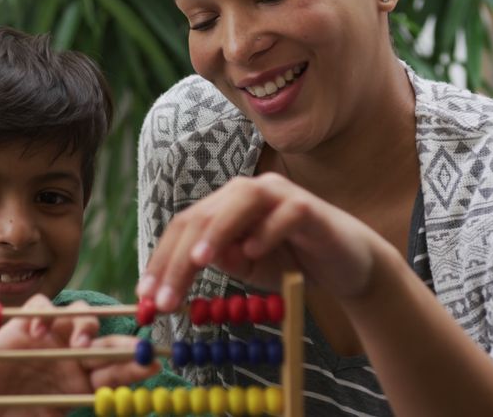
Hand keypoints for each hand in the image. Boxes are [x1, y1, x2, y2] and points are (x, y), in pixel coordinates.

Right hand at [0, 295, 158, 416]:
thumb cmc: (14, 413)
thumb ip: (70, 411)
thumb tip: (106, 407)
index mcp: (82, 380)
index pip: (115, 370)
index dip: (135, 367)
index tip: (154, 365)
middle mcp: (71, 353)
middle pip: (105, 339)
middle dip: (122, 343)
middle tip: (131, 349)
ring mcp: (50, 335)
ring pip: (80, 314)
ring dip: (86, 325)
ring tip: (81, 343)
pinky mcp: (25, 323)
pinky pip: (41, 306)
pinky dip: (45, 312)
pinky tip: (39, 330)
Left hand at [137, 173, 385, 310]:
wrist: (345, 263)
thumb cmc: (290, 261)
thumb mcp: (246, 267)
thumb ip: (219, 261)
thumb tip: (185, 265)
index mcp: (225, 206)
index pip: (185, 227)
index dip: (162, 260)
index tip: (146, 297)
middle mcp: (247, 192)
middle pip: (203, 216)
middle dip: (179, 259)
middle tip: (165, 299)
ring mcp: (279, 195)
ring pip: (239, 202)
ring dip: (216, 232)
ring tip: (199, 263)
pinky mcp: (308, 207)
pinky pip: (284, 214)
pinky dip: (266, 232)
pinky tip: (253, 253)